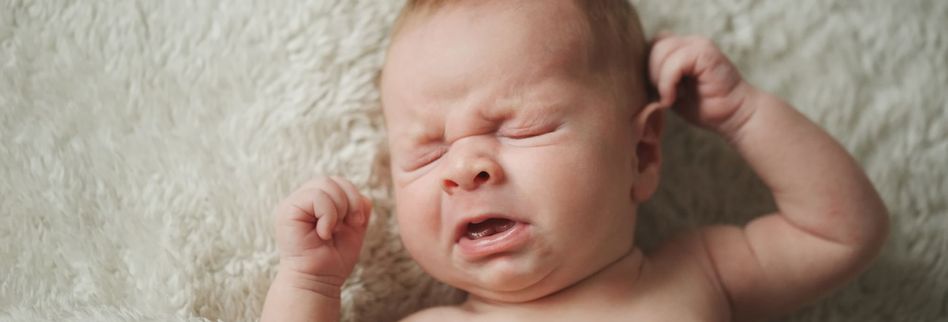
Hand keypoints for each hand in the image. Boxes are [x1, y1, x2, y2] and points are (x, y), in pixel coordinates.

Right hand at [273, 176, 372, 290]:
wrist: (319, 280)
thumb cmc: (333, 258)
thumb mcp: (354, 227)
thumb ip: (359, 206)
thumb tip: (361, 194)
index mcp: (317, 201)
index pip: (338, 181)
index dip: (354, 196)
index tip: (357, 222)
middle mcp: (303, 199)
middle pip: (332, 180)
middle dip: (349, 201)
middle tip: (348, 224)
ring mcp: (293, 203)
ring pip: (324, 184)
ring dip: (338, 208)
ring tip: (333, 230)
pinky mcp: (287, 210)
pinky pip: (315, 196)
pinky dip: (327, 215)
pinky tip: (323, 233)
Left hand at [649, 33, 756, 137]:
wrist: (734, 117)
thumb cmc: (705, 107)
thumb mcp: (672, 92)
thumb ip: (657, 79)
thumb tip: (633, 77)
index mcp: (683, 48)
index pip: (653, 45)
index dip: (648, 67)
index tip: (655, 91)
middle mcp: (690, 42)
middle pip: (653, 46)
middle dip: (651, 73)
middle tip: (661, 96)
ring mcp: (699, 45)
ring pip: (661, 51)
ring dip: (658, 79)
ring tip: (668, 98)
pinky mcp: (705, 53)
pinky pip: (675, 62)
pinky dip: (667, 83)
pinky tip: (673, 99)